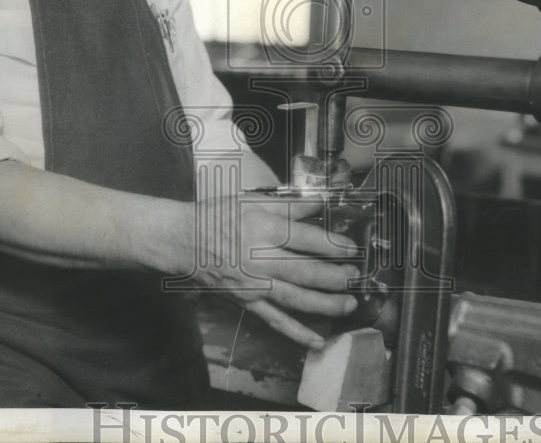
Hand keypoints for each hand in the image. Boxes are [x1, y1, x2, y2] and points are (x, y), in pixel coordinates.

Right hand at [166, 193, 360, 347]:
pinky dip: (298, 333)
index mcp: (265, 230)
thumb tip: (321, 201)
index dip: (334, 245)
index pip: (307, 240)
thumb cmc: (219, 216)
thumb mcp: (253, 200)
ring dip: (325, 305)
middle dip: (336, 277)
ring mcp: (255, 285)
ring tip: (349, 305)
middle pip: (306, 272)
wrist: (184, 241)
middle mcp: (262, 260)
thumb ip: (290, 204)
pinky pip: (276, 321)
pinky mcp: (248, 302)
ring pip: (296, 299)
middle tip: (356, 278)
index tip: (353, 249)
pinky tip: (319, 341)